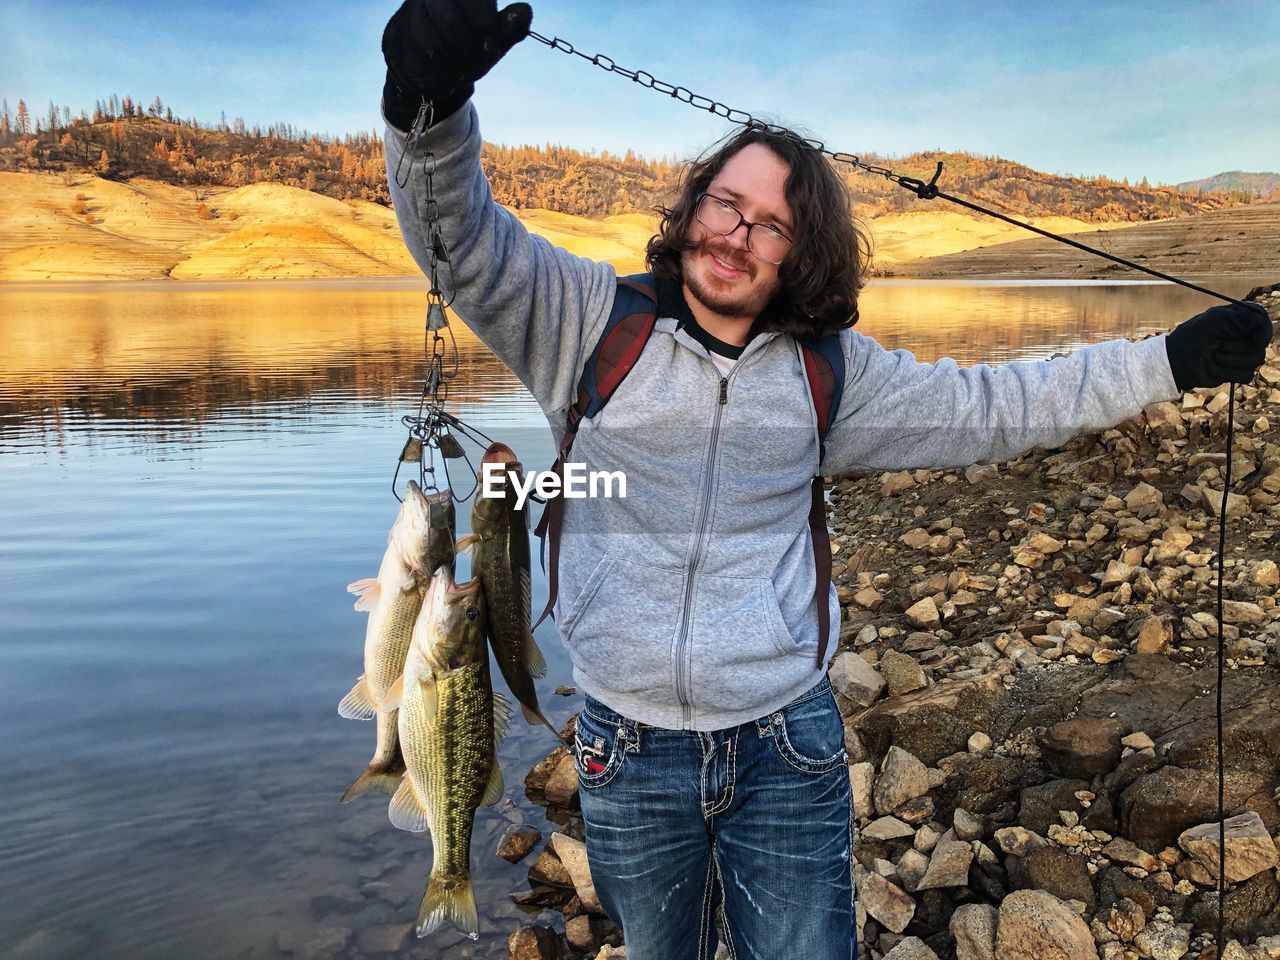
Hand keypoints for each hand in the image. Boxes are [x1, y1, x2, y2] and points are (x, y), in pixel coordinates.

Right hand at [383, 0, 531, 128]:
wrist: (428, 70)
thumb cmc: (464, 49)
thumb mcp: (492, 42)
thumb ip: (509, 28)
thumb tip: (525, 12)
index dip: (484, 21)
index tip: (492, 45)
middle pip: (450, 10)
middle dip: (467, 42)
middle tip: (476, 61)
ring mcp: (412, 12)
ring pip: (433, 29)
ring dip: (452, 56)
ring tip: (461, 68)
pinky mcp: (397, 34)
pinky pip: (417, 49)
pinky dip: (436, 66)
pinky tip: (445, 73)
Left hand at [1164, 301, 1274, 391]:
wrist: (1176, 361)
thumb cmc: (1192, 336)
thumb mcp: (1214, 320)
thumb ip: (1239, 318)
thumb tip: (1260, 317)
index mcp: (1240, 321)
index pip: (1263, 323)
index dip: (1264, 331)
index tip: (1256, 339)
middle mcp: (1244, 337)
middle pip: (1261, 345)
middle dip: (1239, 348)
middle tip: (1219, 346)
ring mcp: (1241, 355)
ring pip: (1256, 361)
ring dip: (1230, 360)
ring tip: (1213, 356)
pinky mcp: (1236, 372)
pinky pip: (1246, 376)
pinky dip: (1227, 373)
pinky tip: (1213, 368)